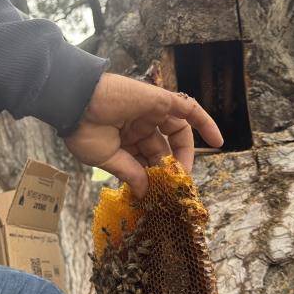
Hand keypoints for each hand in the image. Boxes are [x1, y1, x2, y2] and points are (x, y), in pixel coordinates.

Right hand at [62, 73, 223, 197]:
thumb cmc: (84, 131)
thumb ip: (130, 172)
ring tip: (186, 175)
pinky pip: (189, 109)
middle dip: (169, 169)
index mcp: (124, 138)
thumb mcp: (107, 158)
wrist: (75, 103)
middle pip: (163, 149)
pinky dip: (205, 122)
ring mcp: (150, 111)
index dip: (154, 176)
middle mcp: (139, 124)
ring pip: (177, 132)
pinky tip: (218, 142)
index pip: (146, 159)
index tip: (158, 193)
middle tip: (173, 187)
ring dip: (186, 153)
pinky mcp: (160, 100)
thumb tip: (144, 191)